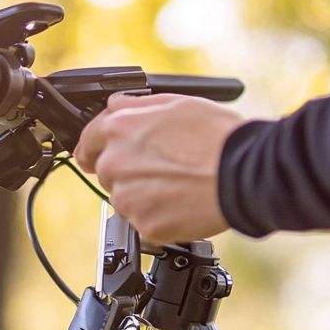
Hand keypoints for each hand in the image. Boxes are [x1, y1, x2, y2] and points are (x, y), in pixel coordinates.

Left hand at [73, 92, 246, 241]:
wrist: (243, 174)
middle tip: (163, 170)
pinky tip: (182, 204)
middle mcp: (115, 165)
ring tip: (178, 186)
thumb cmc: (216, 137)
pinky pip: (145, 224)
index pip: (86, 144)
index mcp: (118, 130)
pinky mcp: (145, 226)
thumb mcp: (174, 103)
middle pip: (108, 175)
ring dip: (145, 197)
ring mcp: (128, 199)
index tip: (99, 157)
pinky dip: (160, 218)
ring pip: (126, 201)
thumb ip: (134, 106)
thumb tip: (114, 106)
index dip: (95, 150)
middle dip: (129, 173)